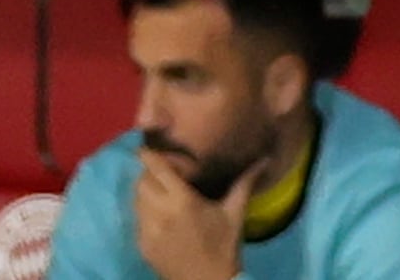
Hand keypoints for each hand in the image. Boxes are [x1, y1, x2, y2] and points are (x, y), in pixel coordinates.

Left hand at [132, 148, 254, 279]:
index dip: (149, 155)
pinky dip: (144, 213)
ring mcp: (148, 230)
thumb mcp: (234, 214)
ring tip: (162, 197)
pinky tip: (160, 218)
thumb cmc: (224, 247)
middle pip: (142, 180)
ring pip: (135, 199)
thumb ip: (244, 183)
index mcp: (182, 201)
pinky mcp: (142, 245)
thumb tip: (264, 160)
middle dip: (149, 174)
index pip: (156, 167)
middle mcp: (160, 212)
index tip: (148, 150)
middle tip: (163, 177)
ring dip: (146, 193)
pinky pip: (136, 219)